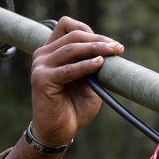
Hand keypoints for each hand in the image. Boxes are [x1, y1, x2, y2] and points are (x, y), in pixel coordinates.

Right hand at [28, 16, 124, 147]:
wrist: (59, 132)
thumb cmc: (74, 108)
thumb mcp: (89, 82)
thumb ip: (94, 65)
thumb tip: (111, 50)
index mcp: (52, 52)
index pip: (67, 26)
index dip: (90, 31)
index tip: (110, 43)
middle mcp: (43, 55)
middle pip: (73, 35)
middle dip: (98, 40)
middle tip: (118, 48)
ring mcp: (40, 66)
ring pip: (71, 48)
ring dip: (95, 49)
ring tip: (113, 52)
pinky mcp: (42, 80)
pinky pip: (68, 69)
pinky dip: (85, 65)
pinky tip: (99, 64)